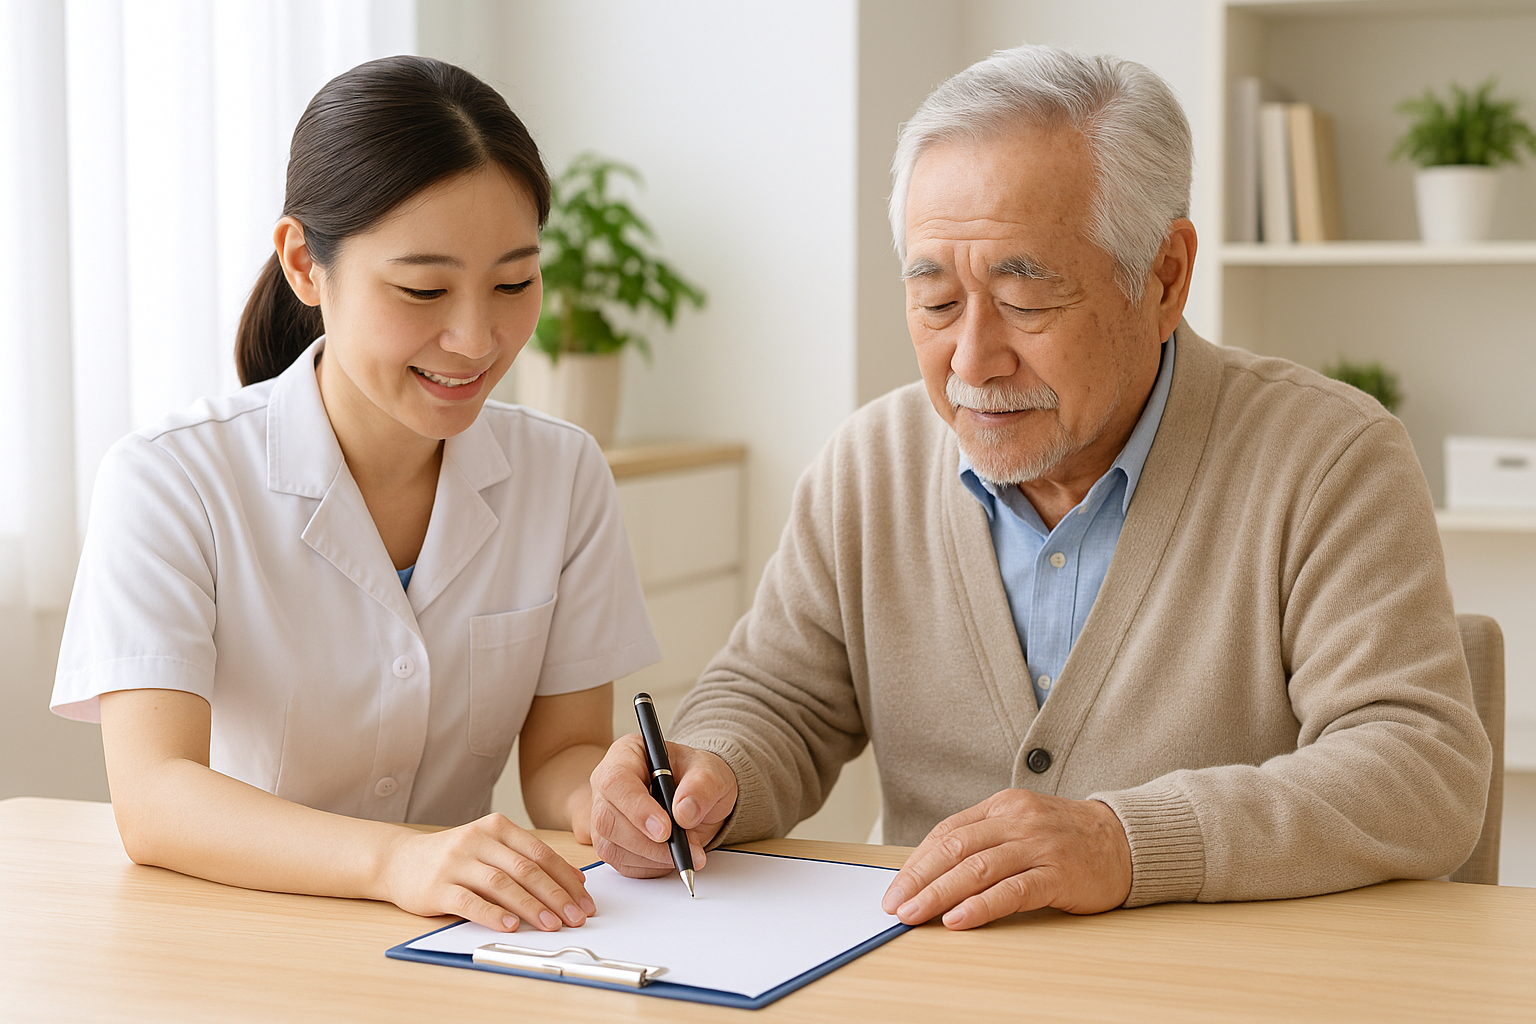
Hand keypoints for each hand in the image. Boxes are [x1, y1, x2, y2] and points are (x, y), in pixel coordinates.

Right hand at [379, 813, 595, 931]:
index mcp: (497, 827)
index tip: (585, 901)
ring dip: (531, 907)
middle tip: (575, 917)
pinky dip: (493, 914)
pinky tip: (510, 926)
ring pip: (502, 884)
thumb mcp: (492, 849)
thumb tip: (574, 880)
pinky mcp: (437, 886)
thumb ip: (528, 860)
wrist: (400, 861)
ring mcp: (456, 862)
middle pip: (525, 869)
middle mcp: (478, 840)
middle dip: (556, 895)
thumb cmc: (455, 858)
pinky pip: (470, 901)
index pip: (540, 853)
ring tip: (552, 924)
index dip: (566, 879)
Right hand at [588, 733, 737, 877]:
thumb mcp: (712, 772)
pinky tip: (671, 857)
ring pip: (611, 847)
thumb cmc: (699, 778)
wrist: (700, 799)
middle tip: (684, 849)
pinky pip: (621, 864)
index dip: (637, 809)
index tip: (665, 830)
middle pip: (608, 819)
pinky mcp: (612, 843)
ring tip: (686, 851)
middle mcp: (607, 785)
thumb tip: (684, 812)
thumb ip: (702, 786)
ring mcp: (606, 815)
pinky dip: (650, 867)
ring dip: (652, 858)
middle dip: (647, 843)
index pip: (617, 782)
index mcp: (626, 754)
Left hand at [880, 790, 1131, 929]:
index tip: (895, 887)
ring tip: (914, 915)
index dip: (916, 862)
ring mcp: (1038, 846)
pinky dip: (980, 906)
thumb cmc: (1067, 837)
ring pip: (977, 869)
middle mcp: (1017, 821)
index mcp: (1002, 806)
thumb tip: (934, 872)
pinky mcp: (1058, 874)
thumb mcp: (1022, 824)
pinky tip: (958, 919)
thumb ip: (984, 840)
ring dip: (939, 895)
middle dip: (918, 880)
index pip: (947, 833)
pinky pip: (1012, 891)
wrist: (1127, 840)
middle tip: (894, 905)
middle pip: (955, 850)